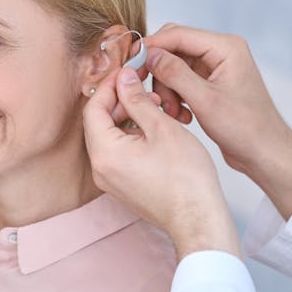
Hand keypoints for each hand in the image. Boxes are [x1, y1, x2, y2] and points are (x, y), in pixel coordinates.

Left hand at [83, 66, 240, 260]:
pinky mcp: (123, 187)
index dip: (110, 86)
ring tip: (157, 108)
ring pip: (110, 138)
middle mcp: (100, 169)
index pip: (93, 107)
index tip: (128, 73)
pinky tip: (155, 130)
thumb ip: (137, 100)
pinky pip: (118, 154)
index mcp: (105, 153)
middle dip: (120, 101)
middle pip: (99, 122)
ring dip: (128, 118)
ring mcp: (110, 180)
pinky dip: (132, 137)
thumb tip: (124, 78)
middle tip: (145, 87)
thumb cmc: (186, 178)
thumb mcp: (162, 127)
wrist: (198, 218)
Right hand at [143, 24, 291, 219]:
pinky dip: (176, 97)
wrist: (265, 152)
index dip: (152, 48)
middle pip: (174, 49)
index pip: (178, 34)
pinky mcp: (211, 84)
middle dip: (159, 73)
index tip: (130, 64)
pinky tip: (182, 117)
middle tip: (152, 96)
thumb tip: (149, 54)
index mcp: (226, 47)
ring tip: (174, 114)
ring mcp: (215, 68)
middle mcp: (221, 52)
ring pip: (174, 68)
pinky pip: (182, 82)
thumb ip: (175, 74)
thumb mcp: (205, 100)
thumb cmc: (245, 128)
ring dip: (167, 89)